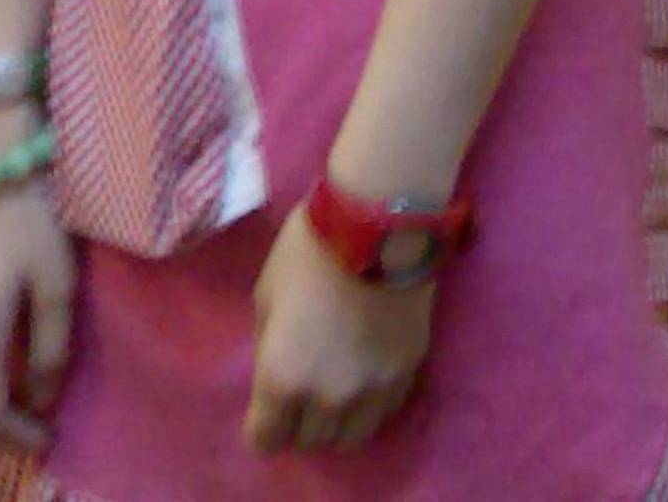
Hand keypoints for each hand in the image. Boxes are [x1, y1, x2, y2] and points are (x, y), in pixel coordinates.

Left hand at [243, 202, 432, 456]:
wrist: (378, 225)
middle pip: (308, 442)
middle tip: (301, 389)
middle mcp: (327, 400)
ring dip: (336, 420)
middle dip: (298, 421)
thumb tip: (275, 368)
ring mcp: (371, 393)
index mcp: (282, 379)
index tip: (266, 406)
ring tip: (335, 389)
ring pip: (349, 439)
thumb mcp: (267, 293)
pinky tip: (366, 374)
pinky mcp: (405, 378)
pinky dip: (369, 404)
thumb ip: (269, 344)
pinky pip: (383, 414)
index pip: (265, 440)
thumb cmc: (309, 250)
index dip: (262, 425)